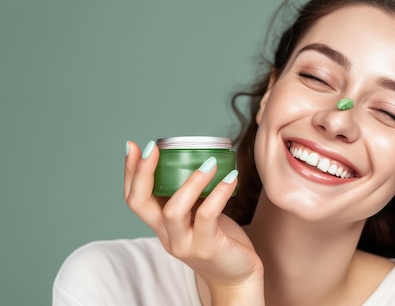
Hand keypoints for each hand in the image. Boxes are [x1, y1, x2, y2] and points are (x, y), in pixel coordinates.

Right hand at [124, 141, 263, 301]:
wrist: (236, 277)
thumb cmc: (220, 240)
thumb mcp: (199, 215)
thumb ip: (192, 195)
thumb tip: (196, 158)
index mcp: (161, 226)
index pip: (134, 199)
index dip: (130, 173)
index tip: (134, 146)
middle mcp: (167, 236)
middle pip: (140, 204)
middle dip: (143, 173)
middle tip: (154, 148)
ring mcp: (185, 244)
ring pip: (173, 211)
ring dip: (189, 182)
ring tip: (208, 162)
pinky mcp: (207, 248)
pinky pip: (207, 216)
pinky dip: (218, 194)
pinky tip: (230, 178)